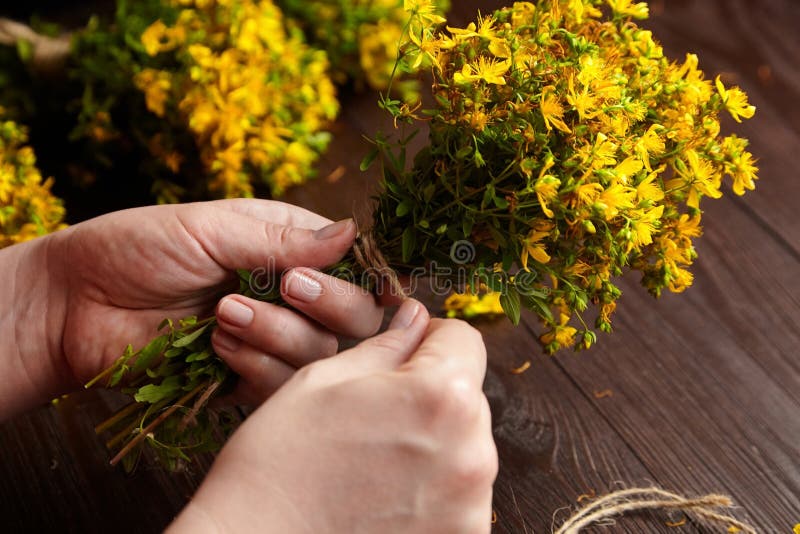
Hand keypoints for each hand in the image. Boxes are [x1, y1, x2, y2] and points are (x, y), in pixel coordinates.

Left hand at [1, 199, 385, 416]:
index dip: (370, 275)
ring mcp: (269, 339)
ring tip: (222, 314)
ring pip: (321, 354)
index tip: (377, 284)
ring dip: (279, 334)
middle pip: (355, 316)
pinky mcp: (244, 379)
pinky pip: (280, 387)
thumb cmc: (137, 249)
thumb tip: (352, 232)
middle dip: (331, 303)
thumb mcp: (211, 229)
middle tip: (288, 287)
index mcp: (287, 246)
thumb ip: (282, 240)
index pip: (353, 264)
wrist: (75, 304)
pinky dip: (254, 365)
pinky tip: (214, 344)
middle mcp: (288, 295)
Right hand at [170, 301, 497, 533]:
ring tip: (376, 462)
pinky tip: (386, 497)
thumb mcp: (323, 381)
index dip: (431, 337)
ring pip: (466, 446)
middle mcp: (472, 451)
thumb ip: (386, 346)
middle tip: (377, 414)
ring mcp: (472, 505)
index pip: (463, 339)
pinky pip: (461, 495)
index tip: (405, 351)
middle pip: (468, 395)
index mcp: (440, 395)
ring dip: (435, 443)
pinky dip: (434, 490)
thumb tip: (416, 319)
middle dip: (431, 393)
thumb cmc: (278, 462)